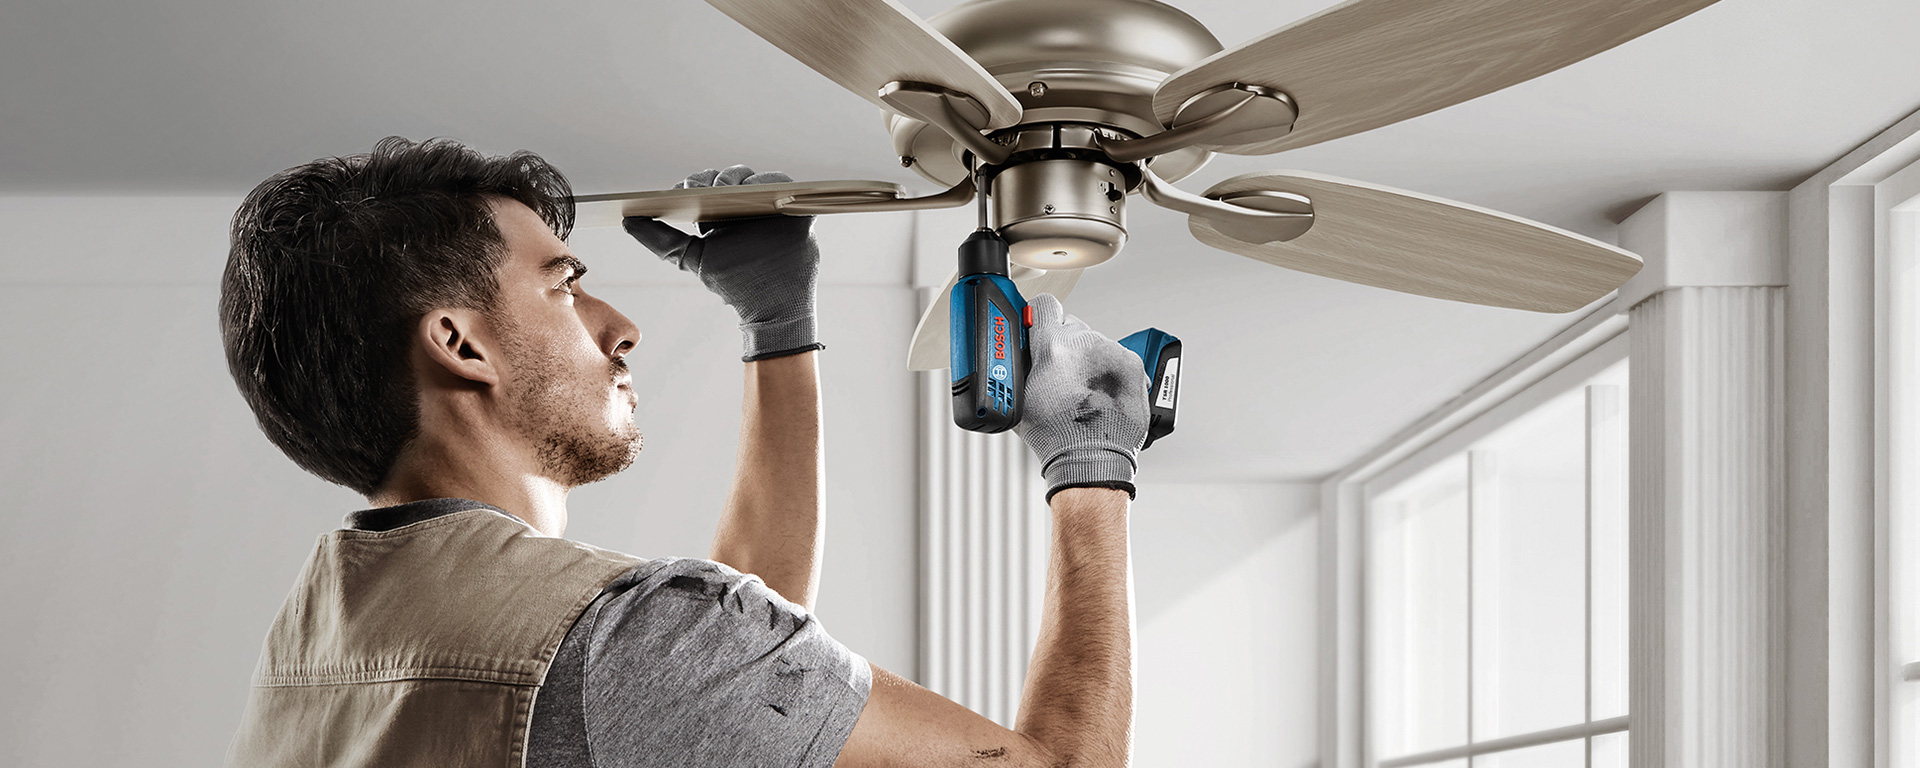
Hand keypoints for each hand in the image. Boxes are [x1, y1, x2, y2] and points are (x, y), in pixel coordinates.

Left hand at [623, 165, 821, 360]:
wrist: (772, 307)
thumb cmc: (734, 284)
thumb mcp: (692, 258)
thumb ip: (661, 240)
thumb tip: (628, 221)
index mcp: (724, 213)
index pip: (709, 184)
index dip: (697, 180)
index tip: (684, 187)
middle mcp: (748, 207)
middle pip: (732, 176)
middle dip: (717, 177)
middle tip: (706, 188)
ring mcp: (772, 206)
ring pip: (756, 177)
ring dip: (741, 178)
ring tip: (728, 190)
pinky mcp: (796, 210)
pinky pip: (787, 185)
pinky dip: (773, 181)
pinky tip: (758, 191)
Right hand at [1014, 294, 1150, 500]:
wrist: (1092, 457)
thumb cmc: (1056, 435)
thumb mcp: (1019, 397)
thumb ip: (1020, 366)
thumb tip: (1019, 349)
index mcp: (1052, 346)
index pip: (1044, 305)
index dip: (1040, 316)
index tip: (1040, 327)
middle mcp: (1084, 343)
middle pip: (1072, 327)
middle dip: (1065, 345)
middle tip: (1062, 373)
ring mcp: (1112, 352)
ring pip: (1096, 343)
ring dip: (1089, 360)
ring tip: (1084, 391)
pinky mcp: (1133, 364)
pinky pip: (1117, 357)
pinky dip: (1110, 371)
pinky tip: (1101, 393)